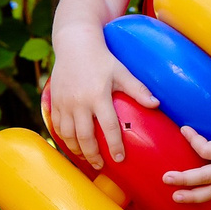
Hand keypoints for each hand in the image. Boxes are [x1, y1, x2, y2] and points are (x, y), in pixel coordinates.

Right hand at [45, 27, 155, 170]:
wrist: (75, 44)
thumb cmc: (102, 58)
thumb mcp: (122, 72)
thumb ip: (138, 90)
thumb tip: (156, 105)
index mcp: (98, 95)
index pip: (109, 127)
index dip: (114, 145)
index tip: (120, 159)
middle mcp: (79, 102)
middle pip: (85, 137)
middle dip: (93, 155)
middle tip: (101, 165)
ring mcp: (64, 103)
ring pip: (68, 135)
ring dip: (77, 151)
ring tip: (87, 158)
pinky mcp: (54, 102)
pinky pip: (57, 127)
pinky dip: (64, 140)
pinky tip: (73, 145)